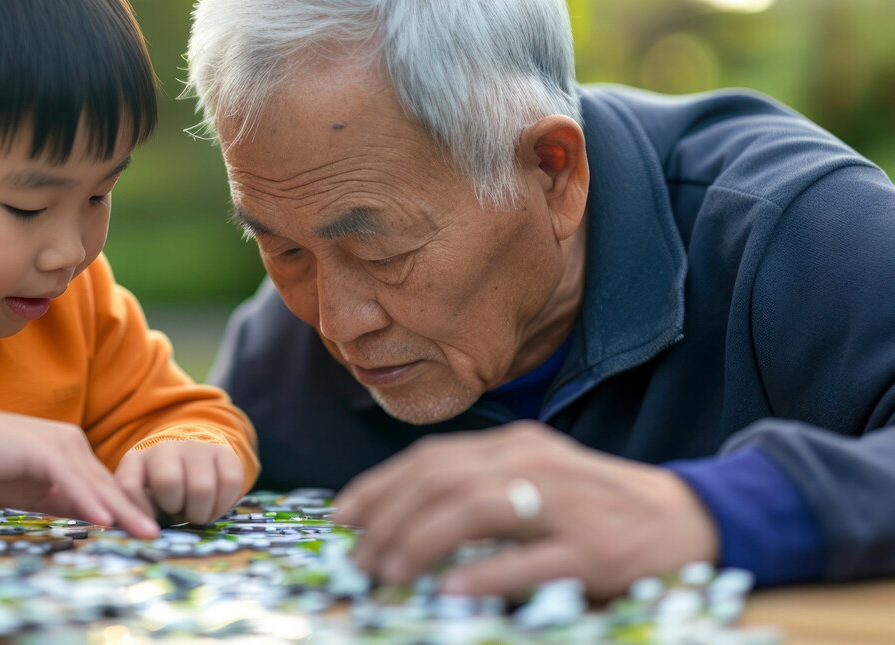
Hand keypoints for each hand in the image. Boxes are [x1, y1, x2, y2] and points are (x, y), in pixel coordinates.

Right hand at [0, 405, 158, 537]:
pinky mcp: (44, 450)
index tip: (143, 531)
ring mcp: (60, 444)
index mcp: (72, 451)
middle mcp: (73, 443)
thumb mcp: (35, 492)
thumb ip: (64, 502)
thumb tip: (92, 521)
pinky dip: (89, 501)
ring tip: (143, 532)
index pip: (104, 485)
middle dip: (133, 511)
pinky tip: (105, 520)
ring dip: (121, 510)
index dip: (125, 510)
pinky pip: (72, 480)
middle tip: (155, 535)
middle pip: (108, 484)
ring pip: (96, 483)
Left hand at [114, 440, 245, 525]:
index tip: (151, 530)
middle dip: (176, 510)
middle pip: (168, 483)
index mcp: (136, 459)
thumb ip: (138, 513)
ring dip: (200, 513)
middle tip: (180, 514)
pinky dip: (222, 506)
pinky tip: (214, 507)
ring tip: (196, 512)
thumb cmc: (163, 490)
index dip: (140, 513)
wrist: (195, 458)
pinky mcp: (224, 452)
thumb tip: (143, 533)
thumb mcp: (143, 498)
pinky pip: (229, 483)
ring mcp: (195, 447)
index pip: (129, 485)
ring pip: (201, 488)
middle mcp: (164, 447)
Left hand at [333, 421, 718, 600]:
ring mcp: (566, 505)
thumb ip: (482, 486)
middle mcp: (536, 464)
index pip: (432, 457)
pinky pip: (530, 560)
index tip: (346, 515)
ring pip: (475, 509)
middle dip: (389, 518)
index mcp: (517, 446)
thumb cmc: (601, 505)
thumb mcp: (540, 479)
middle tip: (359, 559)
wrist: (691, 518)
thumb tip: (407, 517)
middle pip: (442, 479)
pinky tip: (451, 591)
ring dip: (420, 542)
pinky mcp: (595, 550)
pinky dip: (485, 574)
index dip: (382, 485)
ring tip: (388, 574)